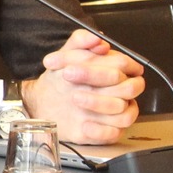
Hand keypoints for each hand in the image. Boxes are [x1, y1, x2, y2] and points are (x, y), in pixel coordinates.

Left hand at [22, 28, 144, 144]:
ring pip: (125, 112)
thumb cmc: (61, 77)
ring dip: (99, 104)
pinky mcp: (109, 131)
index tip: (71, 66)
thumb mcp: (66, 55)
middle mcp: (121, 92)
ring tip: (75, 98)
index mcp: (117, 70)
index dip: (99, 66)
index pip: (124, 65)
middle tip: (68, 75)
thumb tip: (97, 39)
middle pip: (128, 88)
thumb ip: (80, 41)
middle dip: (97, 79)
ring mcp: (117, 113)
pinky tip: (84, 124)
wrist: (45, 100)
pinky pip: (115, 134)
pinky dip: (101, 130)